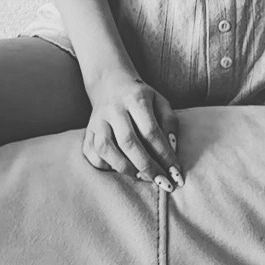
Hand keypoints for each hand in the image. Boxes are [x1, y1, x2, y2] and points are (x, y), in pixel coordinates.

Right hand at [81, 70, 183, 189]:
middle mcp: (114, 109)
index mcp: (136, 99)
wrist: (110, 82)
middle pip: (128, 142)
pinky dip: (105, 165)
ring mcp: (97, 120)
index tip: (176, 174)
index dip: (165, 156)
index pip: (151, 132)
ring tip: (141, 177)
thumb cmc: (140, 97)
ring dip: (125, 168)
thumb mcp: (160, 102)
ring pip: (105, 149)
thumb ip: (169, 123)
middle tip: (162, 182)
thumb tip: (172, 150)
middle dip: (147, 167)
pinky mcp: (87, 130)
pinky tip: (120, 168)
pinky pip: (91, 153)